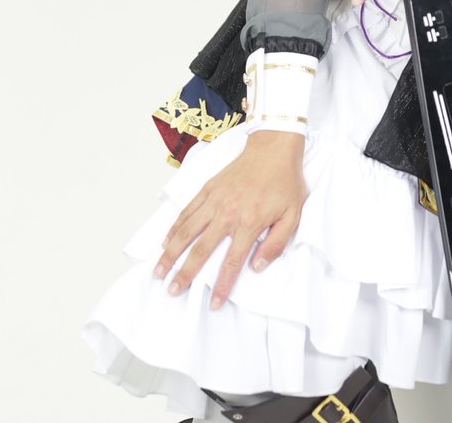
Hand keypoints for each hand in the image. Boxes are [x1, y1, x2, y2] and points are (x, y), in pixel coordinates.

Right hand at [153, 130, 306, 309]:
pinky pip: (187, 211)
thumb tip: (257, 267)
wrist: (273, 148)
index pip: (232, 262)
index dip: (222, 285)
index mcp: (249, 222)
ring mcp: (214, 200)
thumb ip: (276, 244)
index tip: (214, 303)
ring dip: (171, 253)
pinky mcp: (207, 188)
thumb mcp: (292, 215)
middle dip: (185, 273)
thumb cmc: (285, 182)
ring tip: (158, 271)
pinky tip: (165, 241)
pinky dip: (174, 227)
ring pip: (187, 231)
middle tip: (172, 291)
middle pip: (201, 250)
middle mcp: (227, 213)